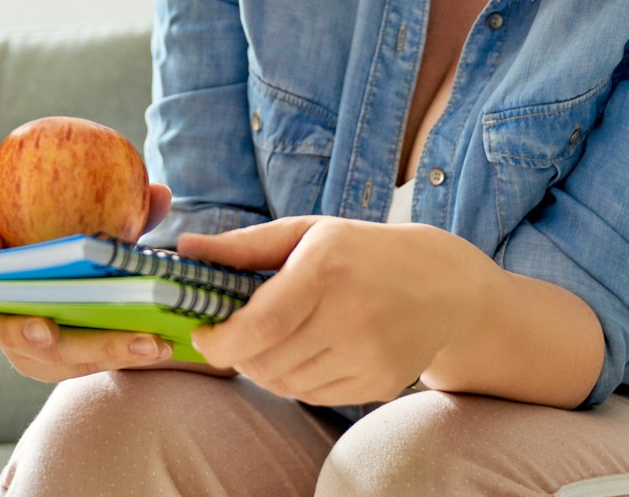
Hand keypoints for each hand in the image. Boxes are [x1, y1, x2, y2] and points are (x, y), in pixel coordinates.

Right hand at [0, 184, 211, 382]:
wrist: (85, 297)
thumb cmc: (80, 256)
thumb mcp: (96, 234)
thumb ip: (127, 212)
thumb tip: (161, 192)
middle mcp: (0, 310)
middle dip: (17, 329)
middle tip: (47, 330)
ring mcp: (24, 346)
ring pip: (49, 357)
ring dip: (97, 348)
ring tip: (143, 342)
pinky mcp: (55, 367)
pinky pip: (83, 366)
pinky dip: (121, 355)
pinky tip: (159, 345)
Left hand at [178, 216, 485, 407]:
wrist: (443, 284)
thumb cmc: (361, 252)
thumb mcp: (305, 232)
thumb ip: (243, 245)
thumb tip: (186, 247)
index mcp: (326, 269)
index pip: (261, 325)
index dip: (221, 340)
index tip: (203, 336)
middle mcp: (351, 315)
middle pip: (268, 361)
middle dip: (238, 355)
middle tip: (234, 337)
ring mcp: (370, 355)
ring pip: (287, 384)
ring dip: (265, 369)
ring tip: (275, 340)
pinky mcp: (381, 383)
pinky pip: (315, 396)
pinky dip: (296, 381)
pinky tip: (308, 352)